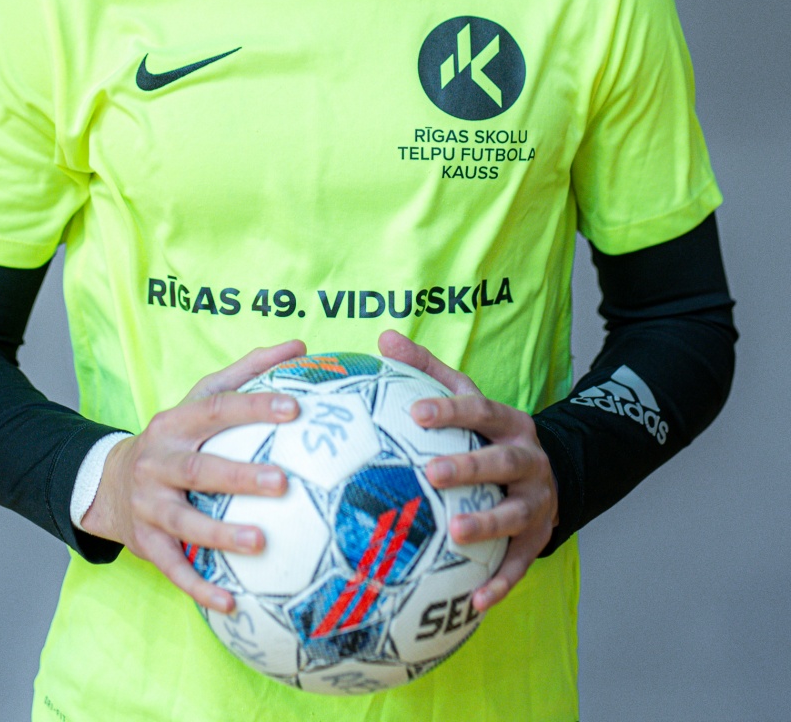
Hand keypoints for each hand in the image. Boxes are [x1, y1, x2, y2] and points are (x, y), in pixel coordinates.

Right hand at [81, 339, 306, 611]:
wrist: (108, 483)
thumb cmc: (174, 436)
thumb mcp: (199, 398)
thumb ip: (247, 371)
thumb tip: (299, 346)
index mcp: (176, 422)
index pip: (217, 409)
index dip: (254, 406)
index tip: (294, 407)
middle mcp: (158, 461)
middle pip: (198, 468)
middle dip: (240, 476)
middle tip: (283, 482)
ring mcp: (148, 505)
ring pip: (184, 522)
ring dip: (221, 534)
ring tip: (261, 542)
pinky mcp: (146, 544)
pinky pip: (174, 568)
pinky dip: (200, 587)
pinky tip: (231, 603)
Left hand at [378, 329, 557, 614]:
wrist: (553, 472)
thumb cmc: (489, 433)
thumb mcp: (468, 397)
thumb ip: (427, 369)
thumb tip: (384, 337)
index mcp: (508, 422)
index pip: (479, 409)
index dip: (449, 410)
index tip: (415, 412)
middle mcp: (528, 458)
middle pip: (502, 460)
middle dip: (470, 465)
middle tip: (432, 472)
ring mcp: (537, 499)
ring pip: (515, 512)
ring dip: (487, 524)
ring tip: (455, 532)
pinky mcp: (538, 537)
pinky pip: (520, 563)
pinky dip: (501, 582)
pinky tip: (476, 601)